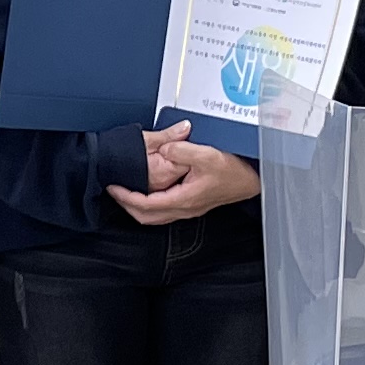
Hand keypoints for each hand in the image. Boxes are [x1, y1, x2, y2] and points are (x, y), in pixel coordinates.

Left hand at [107, 127, 261, 224]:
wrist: (251, 179)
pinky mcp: (191, 204)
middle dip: (126, 204)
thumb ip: (182, 150)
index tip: (113, 187)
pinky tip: (145, 192)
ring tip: (124, 191)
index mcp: (184, 199)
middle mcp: (184, 208)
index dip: (126, 197)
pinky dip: (148, 204)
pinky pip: (162, 210)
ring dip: (136, 206)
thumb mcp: (207, 155)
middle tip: (113, 190)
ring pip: (154, 216)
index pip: (146, 205)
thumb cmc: (234, 170)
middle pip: (146, 216)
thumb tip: (164, 148)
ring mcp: (187, 208)